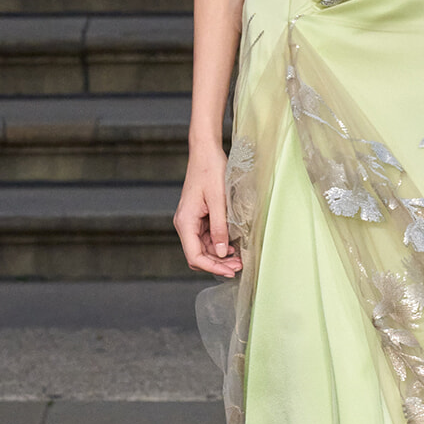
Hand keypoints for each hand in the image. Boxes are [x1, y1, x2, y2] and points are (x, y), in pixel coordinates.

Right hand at [174, 148, 243, 276]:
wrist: (205, 152)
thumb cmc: (211, 170)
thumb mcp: (219, 200)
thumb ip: (220, 227)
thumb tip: (221, 253)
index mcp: (185, 221)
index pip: (195, 255)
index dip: (212, 267)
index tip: (231, 271)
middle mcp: (184, 224)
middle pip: (197, 255)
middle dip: (217, 264)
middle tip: (239, 267)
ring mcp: (190, 221)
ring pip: (203, 248)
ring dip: (219, 256)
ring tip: (238, 259)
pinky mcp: (198, 218)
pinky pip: (207, 238)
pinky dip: (219, 245)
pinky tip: (232, 247)